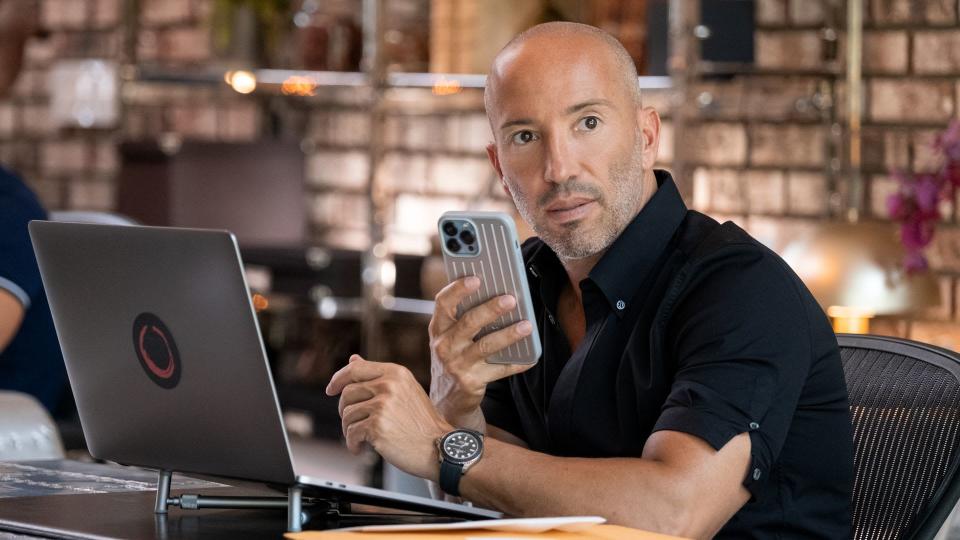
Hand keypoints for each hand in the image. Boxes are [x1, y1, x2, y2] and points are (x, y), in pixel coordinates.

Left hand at [326, 355, 452, 481]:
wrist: (439, 447)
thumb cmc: (421, 422)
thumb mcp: (404, 390)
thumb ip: (378, 376)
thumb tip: (352, 359)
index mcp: (395, 373)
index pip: (355, 369)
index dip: (339, 379)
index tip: (331, 390)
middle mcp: (388, 385)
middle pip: (347, 393)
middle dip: (346, 411)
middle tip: (355, 424)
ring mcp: (382, 405)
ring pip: (347, 415)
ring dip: (350, 430)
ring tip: (362, 439)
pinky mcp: (377, 426)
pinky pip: (351, 433)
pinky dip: (353, 444)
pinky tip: (362, 448)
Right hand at [428, 276, 535, 426]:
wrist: (448, 396)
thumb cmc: (455, 354)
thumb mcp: (451, 335)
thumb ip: (465, 315)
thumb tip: (499, 292)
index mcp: (438, 327)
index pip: (443, 303)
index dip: (458, 289)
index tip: (476, 278)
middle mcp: (444, 345)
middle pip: (468, 323)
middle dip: (490, 309)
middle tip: (511, 299)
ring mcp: (457, 365)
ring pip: (485, 346)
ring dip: (508, 334)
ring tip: (527, 325)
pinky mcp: (471, 382)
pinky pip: (499, 370)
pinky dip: (517, 363)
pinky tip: (531, 357)